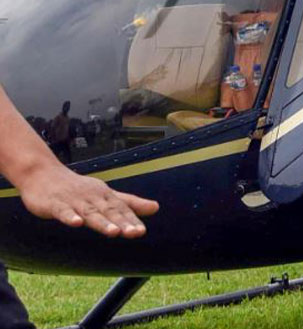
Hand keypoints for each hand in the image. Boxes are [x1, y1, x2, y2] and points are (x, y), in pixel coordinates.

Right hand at [19, 163, 158, 237]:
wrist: (42, 174)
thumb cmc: (78, 188)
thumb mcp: (105, 194)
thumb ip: (130, 203)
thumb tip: (156, 207)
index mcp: (105, 196)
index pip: (121, 209)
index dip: (131, 220)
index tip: (141, 231)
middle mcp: (92, 197)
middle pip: (108, 211)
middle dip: (122, 222)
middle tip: (135, 232)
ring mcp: (73, 200)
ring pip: (89, 212)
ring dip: (101, 222)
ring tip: (114, 232)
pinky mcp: (55, 204)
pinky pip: (63, 211)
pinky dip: (70, 217)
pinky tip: (76, 223)